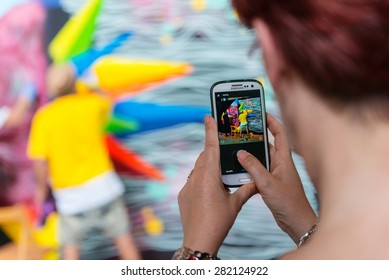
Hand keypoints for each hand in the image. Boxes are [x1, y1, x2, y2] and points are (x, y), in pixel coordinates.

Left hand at [178, 116, 256, 254]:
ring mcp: (187, 186)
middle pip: (205, 157)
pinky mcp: (183, 195)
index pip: (211, 147)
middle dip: (213, 151)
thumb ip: (246, 190)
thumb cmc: (218, 222)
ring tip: (219, 173)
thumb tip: (256, 182)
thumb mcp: (235, 205)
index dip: (210, 130)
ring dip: (208, 166)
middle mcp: (195, 178)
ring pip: (198, 168)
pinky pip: (192, 180)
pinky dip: (201, 179)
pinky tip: (210, 190)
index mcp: (209, 176)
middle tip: (223, 149)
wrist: (198, 240)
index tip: (208, 116)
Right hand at [237, 114, 316, 243]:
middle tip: (242, 129)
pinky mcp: (272, 183)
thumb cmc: (289, 203)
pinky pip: (259, 170)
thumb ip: (253, 167)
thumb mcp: (267, 183)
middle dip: (256, 136)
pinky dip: (250, 167)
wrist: (297, 222)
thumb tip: (240, 153)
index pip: (280, 134)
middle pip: (269, 144)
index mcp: (284, 160)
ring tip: (237, 146)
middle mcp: (281, 164)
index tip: (261, 113)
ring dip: (251, 153)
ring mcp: (276, 173)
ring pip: (262, 158)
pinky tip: (240, 168)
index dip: (272, 122)